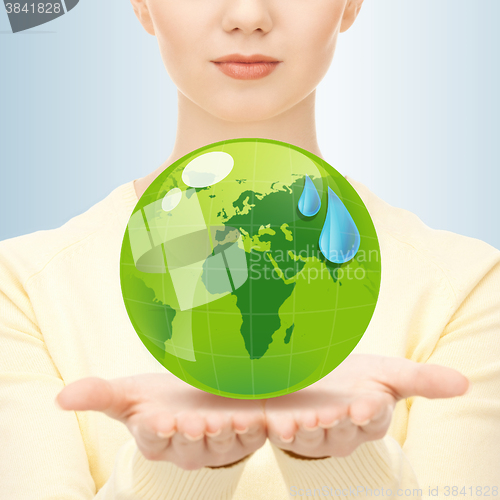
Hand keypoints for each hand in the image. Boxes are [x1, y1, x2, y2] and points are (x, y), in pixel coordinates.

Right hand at [55, 372, 265, 469]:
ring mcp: (216, 443)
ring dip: (221, 433)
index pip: (153, 437)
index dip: (155, 430)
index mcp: (156, 438)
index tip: (156, 420)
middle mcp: (186, 446)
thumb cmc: (160, 399)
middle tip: (190, 423)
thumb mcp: (130, 394)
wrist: (198, 396)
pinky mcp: (242, 436)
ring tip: (221, 421)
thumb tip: (59, 398)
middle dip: (188, 434)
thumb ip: (99, 396)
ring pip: (219, 443)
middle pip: (187, 444)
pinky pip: (248, 438)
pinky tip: (251, 419)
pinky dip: (251, 430)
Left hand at [264, 354, 468, 458]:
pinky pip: (282, 432)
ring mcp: (312, 431)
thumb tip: (465, 384)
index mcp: (368, 417)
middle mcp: (341, 430)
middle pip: (340, 428)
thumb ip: (421, 380)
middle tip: (337, 411)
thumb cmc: (357, 379)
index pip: (372, 418)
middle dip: (339, 421)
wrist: (319, 380)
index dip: (371, 413)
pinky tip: (278, 422)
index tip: (368, 404)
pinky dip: (279, 428)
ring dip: (308, 427)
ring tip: (304, 418)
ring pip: (311, 434)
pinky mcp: (285, 426)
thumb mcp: (388, 374)